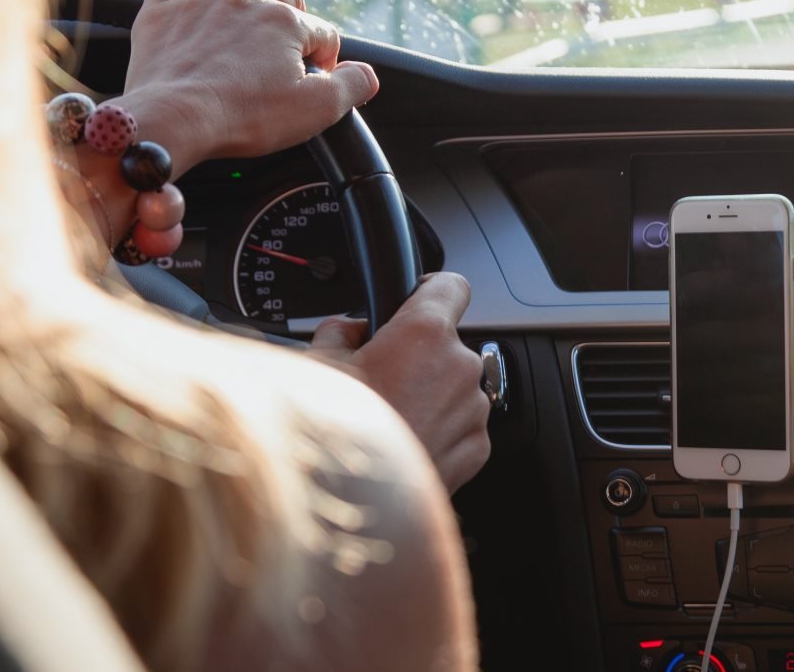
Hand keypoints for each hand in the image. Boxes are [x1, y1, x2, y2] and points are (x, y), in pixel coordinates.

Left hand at [116, 0, 379, 173]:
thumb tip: (367, 74)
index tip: (313, 84)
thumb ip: (353, 86)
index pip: (322, 33)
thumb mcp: (317, 110)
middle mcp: (246, 1)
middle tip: (282, 53)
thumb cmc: (244, 116)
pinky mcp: (161, 11)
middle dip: (289, 19)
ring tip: (244, 4)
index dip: (324, 61)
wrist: (174, 120)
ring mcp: (199, 1)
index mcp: (286, 23)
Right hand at [311, 274, 491, 492]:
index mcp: (424, 333)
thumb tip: (347, 330)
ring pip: (453, 387)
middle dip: (416, 356)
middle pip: (445, 344)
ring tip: (386, 420)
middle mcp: (459, 367)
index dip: (430, 289)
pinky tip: (401, 444)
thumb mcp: (316, 367)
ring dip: (428, 396)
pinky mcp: (477, 449)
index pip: (450, 285)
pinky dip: (437, 430)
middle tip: (377, 379)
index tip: (416, 298)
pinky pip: (460, 426)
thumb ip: (338, 333)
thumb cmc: (333, 437)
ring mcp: (472, 410)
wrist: (351, 507)